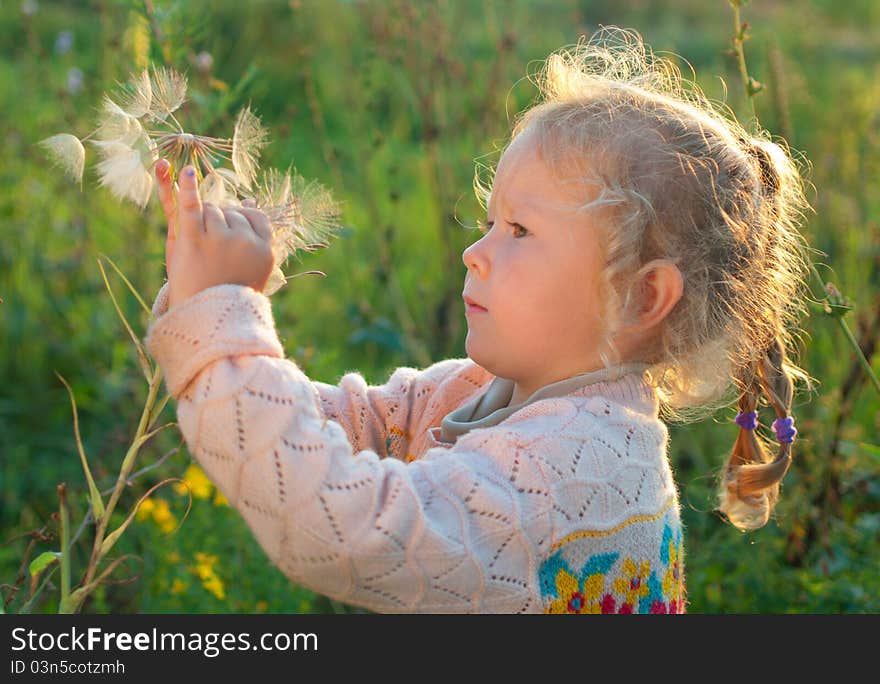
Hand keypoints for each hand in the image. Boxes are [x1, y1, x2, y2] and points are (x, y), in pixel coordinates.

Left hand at [155, 160, 274, 308]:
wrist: (208, 322)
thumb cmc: (229, 293)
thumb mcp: (249, 265)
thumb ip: (252, 234)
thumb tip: (252, 200)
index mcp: (266, 251)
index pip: (256, 218)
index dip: (242, 220)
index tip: (233, 233)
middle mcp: (247, 242)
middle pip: (231, 212)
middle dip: (220, 223)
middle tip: (213, 255)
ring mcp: (221, 239)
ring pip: (212, 209)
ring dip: (203, 221)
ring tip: (202, 253)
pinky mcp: (194, 239)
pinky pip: (191, 205)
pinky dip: (187, 187)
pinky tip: (186, 172)